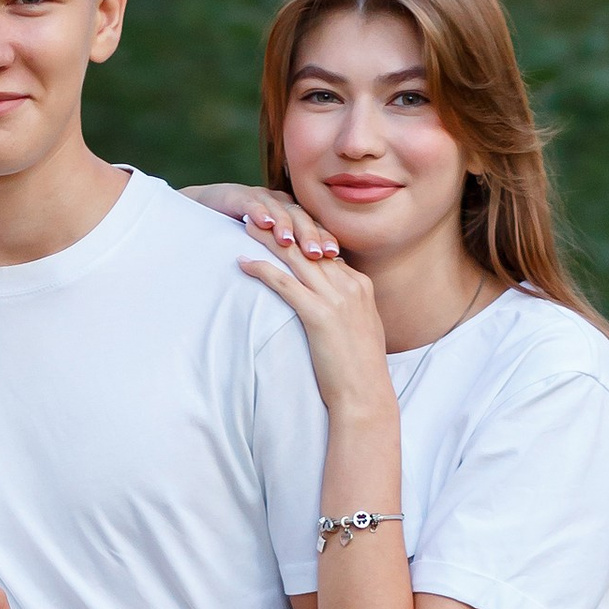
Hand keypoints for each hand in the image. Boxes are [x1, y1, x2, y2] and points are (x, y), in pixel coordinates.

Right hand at [183, 178, 340, 257]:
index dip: (325, 240)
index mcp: (293, 218)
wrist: (205, 215)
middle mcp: (280, 205)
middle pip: (303, 218)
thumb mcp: (270, 253)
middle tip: (320, 253)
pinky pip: (252, 203)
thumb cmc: (240, 240)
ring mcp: (261, 198)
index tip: (336, 258)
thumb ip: (290, 261)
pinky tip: (264, 224)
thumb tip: (318, 286)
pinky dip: (259, 212)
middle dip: (312, 235)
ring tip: (290, 242)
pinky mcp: (238, 196)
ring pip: (280, 210)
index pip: (315, 228)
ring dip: (287, 225)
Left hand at [240, 229, 394, 409]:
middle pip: (309, 246)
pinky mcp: (319, 315)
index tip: (282, 223)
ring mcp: (336, 299)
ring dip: (267, 239)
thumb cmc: (360, 370)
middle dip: (282, 226)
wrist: (366, 395)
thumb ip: (349, 306)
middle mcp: (350, 285)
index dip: (302, 234)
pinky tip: (243, 262)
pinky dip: (262, 269)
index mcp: (361, 285)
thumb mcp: (361, 328)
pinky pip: (285, 284)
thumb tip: (332, 300)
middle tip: (258, 212)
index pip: (327, 249)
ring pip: (295, 258)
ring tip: (246, 225)